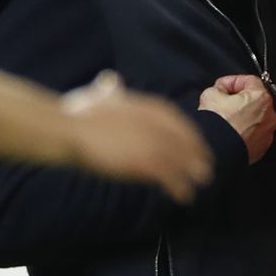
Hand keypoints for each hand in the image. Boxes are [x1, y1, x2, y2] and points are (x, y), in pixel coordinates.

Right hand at [63, 71, 211, 199]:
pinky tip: (185, 196)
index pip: (176, 120)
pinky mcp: (146, 162)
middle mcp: (155, 123)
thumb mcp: (98, 95)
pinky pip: (169, 177)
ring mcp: (152, 143)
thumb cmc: (77, 113)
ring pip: (181, 159)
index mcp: (146, 106)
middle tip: (206, 164)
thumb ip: (109, 90)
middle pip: (184, 139)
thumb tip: (109, 79)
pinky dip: (180, 187)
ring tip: (203, 181)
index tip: (195, 143)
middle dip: (196, 152)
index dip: (188, 134)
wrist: (70, 130)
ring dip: (194, 170)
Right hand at [198, 75, 275, 163]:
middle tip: (222, 102)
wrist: (217, 151)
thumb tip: (220, 92)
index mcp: (261, 98)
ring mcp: (267, 133)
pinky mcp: (261, 147)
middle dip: (238, 99)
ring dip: (242, 116)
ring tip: (225, 119)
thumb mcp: (211, 94)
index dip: (231, 81)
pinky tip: (230, 132)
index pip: (249, 80)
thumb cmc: (217, 124)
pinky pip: (254, 134)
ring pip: (255, 118)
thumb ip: (219, 88)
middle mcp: (270, 115)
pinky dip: (244, 131)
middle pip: (254, 100)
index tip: (221, 87)